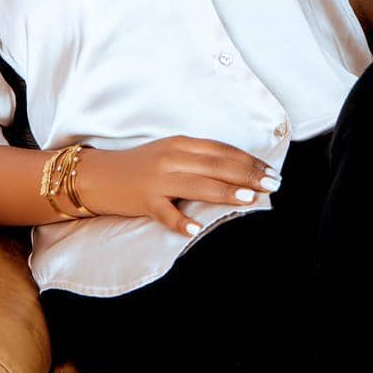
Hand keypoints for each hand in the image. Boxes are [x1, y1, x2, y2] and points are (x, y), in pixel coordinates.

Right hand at [77, 136, 280, 237]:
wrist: (100, 175)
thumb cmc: (141, 166)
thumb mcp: (171, 153)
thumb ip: (199, 159)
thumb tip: (237, 170)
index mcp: (180, 144)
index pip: (221, 150)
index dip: (248, 160)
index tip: (269, 171)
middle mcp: (172, 158)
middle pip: (215, 165)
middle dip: (247, 175)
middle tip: (272, 184)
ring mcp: (158, 180)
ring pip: (197, 186)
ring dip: (225, 192)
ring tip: (249, 198)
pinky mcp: (144, 201)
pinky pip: (165, 213)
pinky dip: (181, 221)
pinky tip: (196, 229)